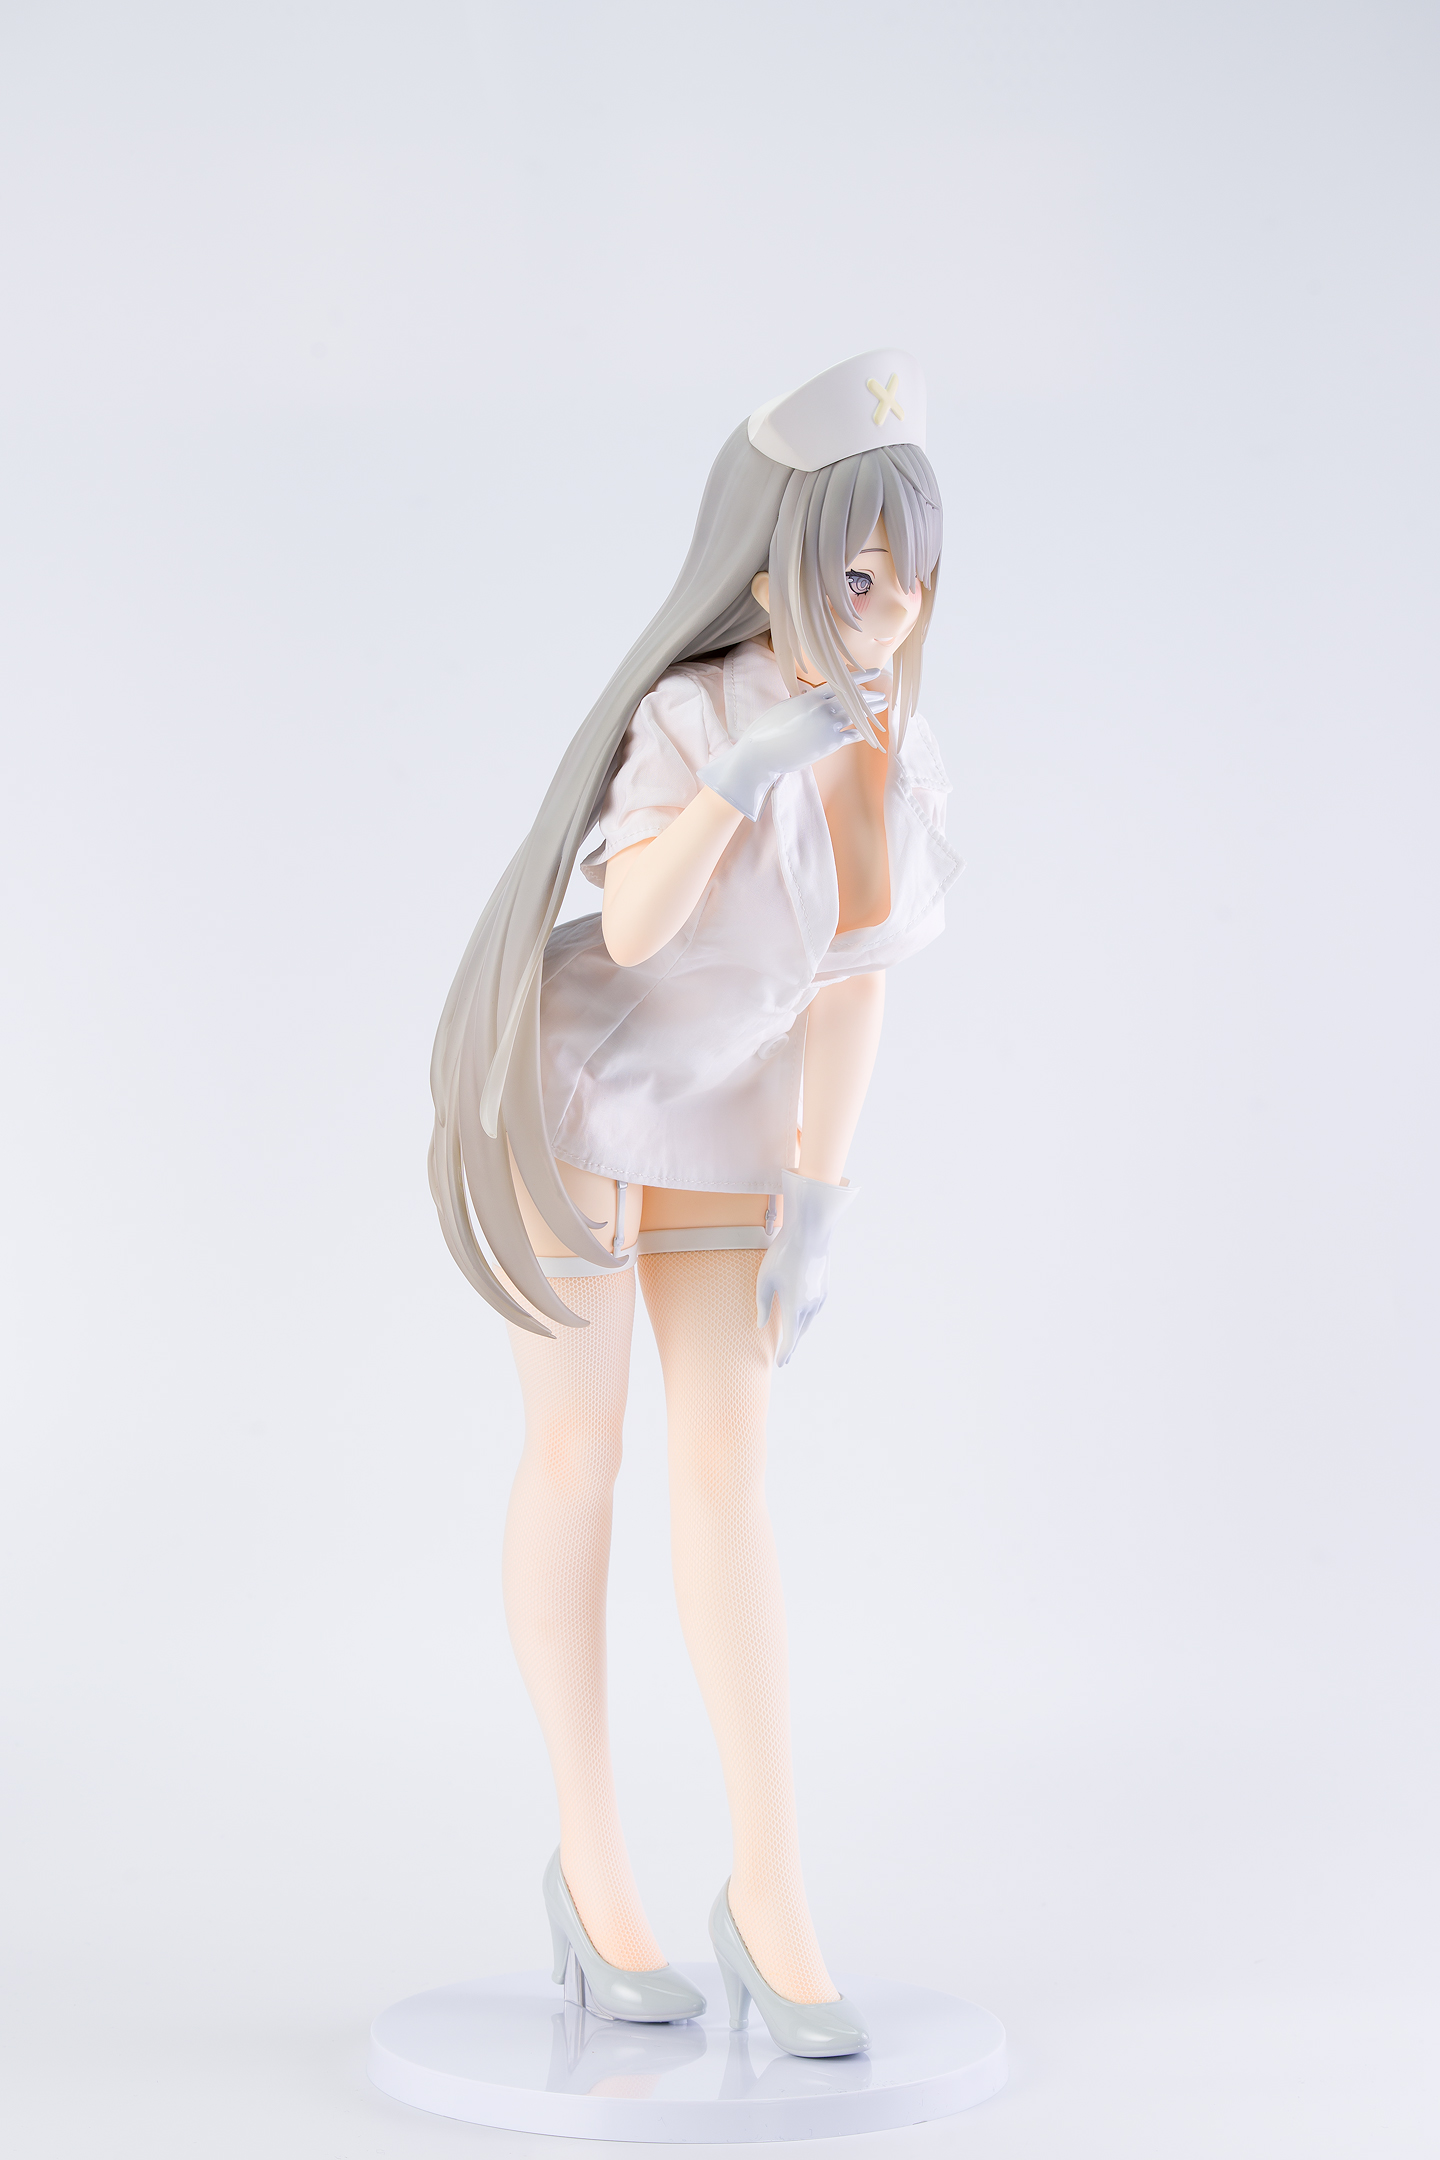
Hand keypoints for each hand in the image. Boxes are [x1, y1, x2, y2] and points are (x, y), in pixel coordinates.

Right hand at [698, 681, 885, 821]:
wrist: (762, 754)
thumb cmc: (767, 730)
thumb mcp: (783, 708)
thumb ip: (800, 702)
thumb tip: (805, 697)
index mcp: (810, 697)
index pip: (841, 683)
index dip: (860, 677)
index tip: (875, 672)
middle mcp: (822, 710)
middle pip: (853, 698)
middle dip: (869, 696)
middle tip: (882, 694)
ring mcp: (827, 727)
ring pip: (856, 715)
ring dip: (871, 711)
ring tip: (882, 706)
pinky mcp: (829, 744)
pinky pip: (851, 735)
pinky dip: (861, 732)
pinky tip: (869, 731)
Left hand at [755, 1167, 859, 1367]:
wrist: (811, 1231)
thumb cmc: (783, 1253)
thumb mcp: (764, 1278)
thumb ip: (762, 1304)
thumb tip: (760, 1324)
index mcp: (794, 1306)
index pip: (790, 1338)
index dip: (785, 1352)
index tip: (781, 1364)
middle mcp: (810, 1305)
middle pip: (800, 1332)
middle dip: (792, 1345)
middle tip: (786, 1357)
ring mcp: (820, 1296)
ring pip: (809, 1321)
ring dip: (800, 1330)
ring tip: (792, 1337)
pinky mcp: (825, 1287)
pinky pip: (815, 1309)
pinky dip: (807, 1317)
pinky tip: (803, 1315)